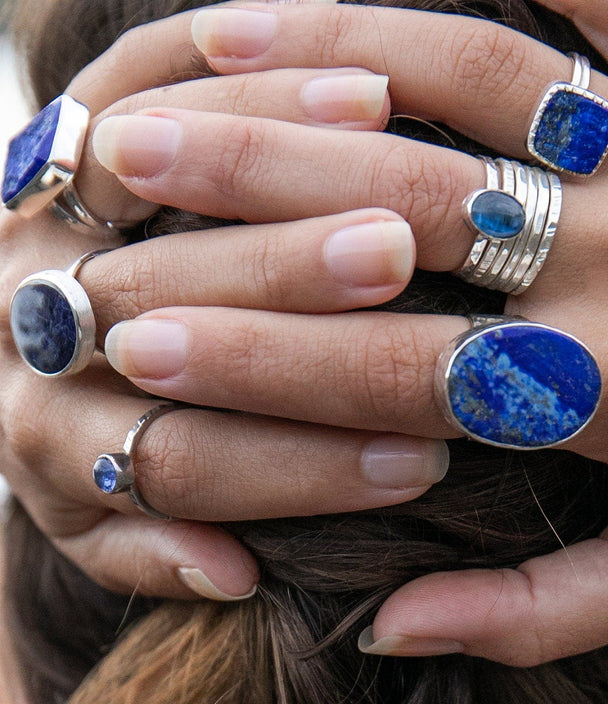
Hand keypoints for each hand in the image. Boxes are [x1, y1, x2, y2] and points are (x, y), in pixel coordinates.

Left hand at [0, 59, 446, 598]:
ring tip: (388, 146)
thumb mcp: (103, 540)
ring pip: (138, 171)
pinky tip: (357, 87)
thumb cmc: (103, 461)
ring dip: (267, 155)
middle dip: (281, 280)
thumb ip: (154, 557)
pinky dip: (234, 74)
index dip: (299, 466)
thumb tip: (231, 574)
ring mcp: (32, 219)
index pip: (182, 459)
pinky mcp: (54, 134)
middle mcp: (30, 326)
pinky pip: (133, 79)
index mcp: (49, 446)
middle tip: (395, 263)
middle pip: (156, 299)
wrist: (15, 351)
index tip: (417, 462)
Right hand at [10, 0, 607, 654]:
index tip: (139, 341)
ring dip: (328, 51)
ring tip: (205, 37)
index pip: (395, 367)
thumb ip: (529, 616)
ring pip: (472, 77)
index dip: (256, 355)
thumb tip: (381, 629)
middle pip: (404, 209)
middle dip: (246, 189)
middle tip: (119, 170)